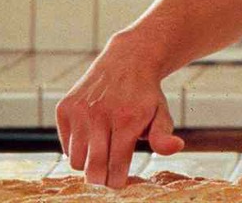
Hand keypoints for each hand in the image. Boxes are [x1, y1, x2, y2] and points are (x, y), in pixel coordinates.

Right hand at [55, 31, 185, 188]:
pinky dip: (77, 148)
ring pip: (76, 161)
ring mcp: (80, 111)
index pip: (116, 167)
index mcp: (127, 120)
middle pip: (93, 169)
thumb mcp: (161, 113)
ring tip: (102, 153)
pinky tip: (92, 136)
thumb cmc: (145, 94)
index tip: (121, 182)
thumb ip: (163, 135)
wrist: (128, 60)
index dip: (117, 181)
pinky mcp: (65, 108)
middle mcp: (100, 115)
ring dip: (88, 164)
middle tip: (109, 176)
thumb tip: (176, 147)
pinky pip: (66, 145)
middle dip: (101, 180)